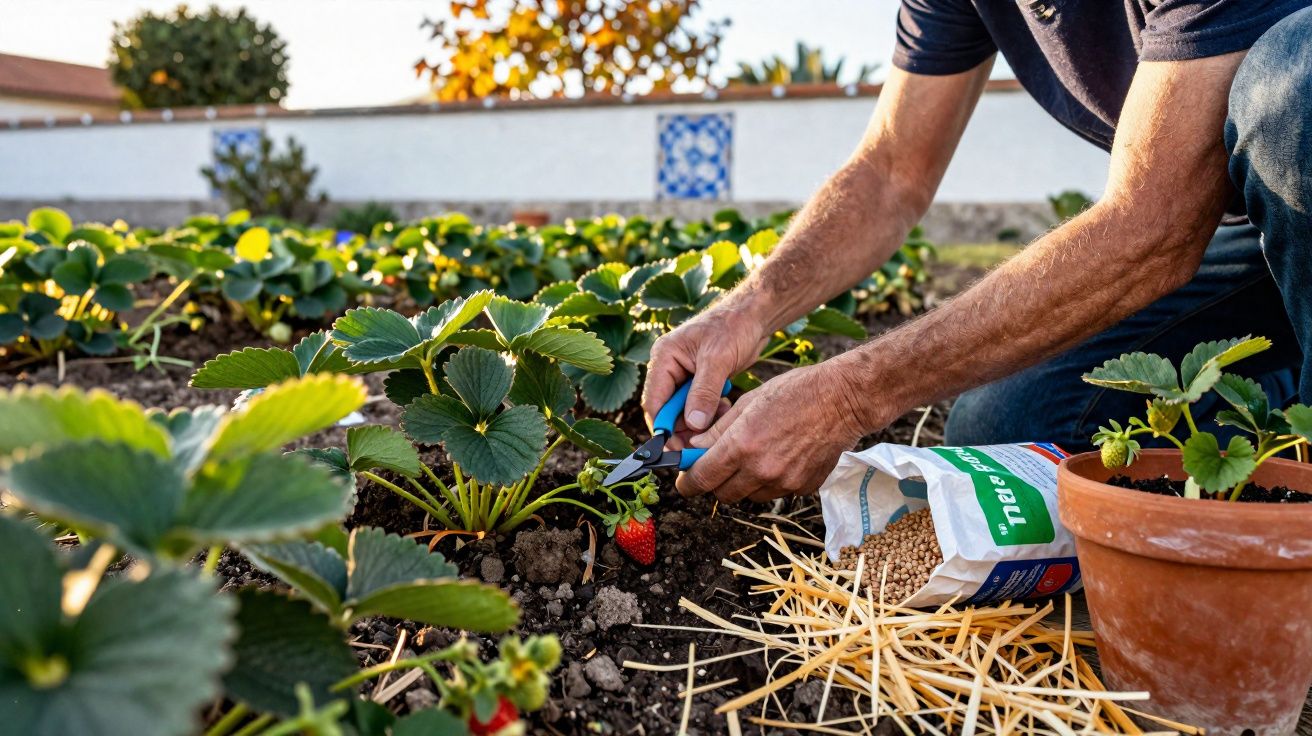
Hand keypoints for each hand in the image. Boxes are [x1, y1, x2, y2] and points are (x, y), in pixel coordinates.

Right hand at [641, 303, 768, 433]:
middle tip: (701, 446)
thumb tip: (692, 425)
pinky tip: (726, 411)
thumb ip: (704, 392)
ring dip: (700, 422)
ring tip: (719, 425)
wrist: (754, 314)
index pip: (654, 401)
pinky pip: (699, 406)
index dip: (663, 428)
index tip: (676, 449)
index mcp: (664, 357)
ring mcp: (684, 375)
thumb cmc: (733, 326)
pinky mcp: (700, 381)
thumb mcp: (717, 360)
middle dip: (683, 429)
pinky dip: (710, 413)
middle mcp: (669, 367)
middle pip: (667, 410)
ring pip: (684, 411)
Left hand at [675, 362, 874, 502]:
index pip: (701, 480)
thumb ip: (717, 431)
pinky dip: (770, 481)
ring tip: (755, 455)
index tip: (684, 479)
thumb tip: (692, 449)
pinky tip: (780, 456)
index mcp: (742, 446)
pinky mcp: (803, 488)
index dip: (687, 482)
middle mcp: (761, 470)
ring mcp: (784, 482)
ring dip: (743, 482)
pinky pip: (776, 492)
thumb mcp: (748, 403)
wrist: (843, 400)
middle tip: (718, 464)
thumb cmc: (795, 392)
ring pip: (749, 495)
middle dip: (715, 482)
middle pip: (722, 494)